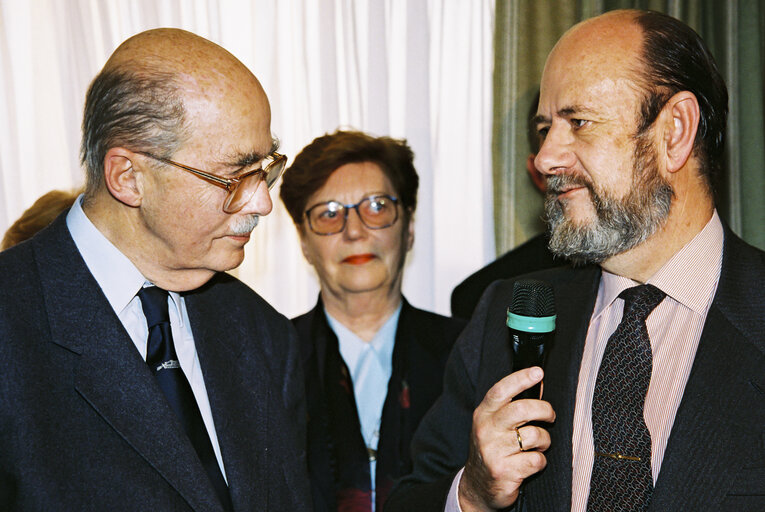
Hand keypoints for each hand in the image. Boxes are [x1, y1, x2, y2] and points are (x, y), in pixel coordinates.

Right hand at [458, 367, 555, 511]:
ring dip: (544, 440)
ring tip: (538, 444)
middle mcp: (485, 430)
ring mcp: (493, 451)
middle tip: (550, 416)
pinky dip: (540, 461)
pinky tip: (530, 462)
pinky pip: (536, 460)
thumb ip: (512, 405)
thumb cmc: (492, 449)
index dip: (521, 378)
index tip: (538, 372)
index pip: (501, 390)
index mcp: (483, 414)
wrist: (478, 487)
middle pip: (522, 409)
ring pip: (534, 435)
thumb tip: (537, 381)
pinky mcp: (504, 471)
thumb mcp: (494, 424)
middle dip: (545, 410)